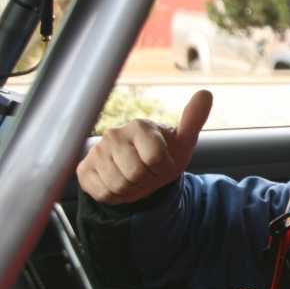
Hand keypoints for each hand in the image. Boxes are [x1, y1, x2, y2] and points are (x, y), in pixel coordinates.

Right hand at [76, 89, 212, 204]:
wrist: (141, 171)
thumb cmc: (166, 154)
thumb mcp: (184, 141)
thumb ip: (193, 119)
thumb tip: (206, 93)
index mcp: (140, 126)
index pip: (155, 160)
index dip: (163, 169)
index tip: (163, 163)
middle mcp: (114, 134)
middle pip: (136, 174)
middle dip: (147, 180)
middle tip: (148, 173)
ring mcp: (96, 151)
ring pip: (118, 185)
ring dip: (132, 189)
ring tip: (134, 178)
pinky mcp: (84, 169)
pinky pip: (102, 193)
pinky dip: (115, 195)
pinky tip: (119, 182)